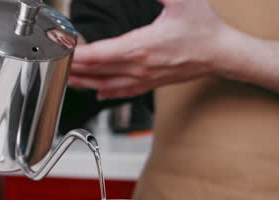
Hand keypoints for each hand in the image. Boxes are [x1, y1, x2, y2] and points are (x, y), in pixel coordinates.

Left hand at [68, 0, 231, 99]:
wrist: (222, 53)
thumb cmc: (204, 29)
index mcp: (141, 47)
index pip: (98, 54)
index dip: (76, 54)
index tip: (62, 50)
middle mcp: (138, 67)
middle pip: (97, 71)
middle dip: (73, 67)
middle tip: (56, 62)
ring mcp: (144, 78)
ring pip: (106, 85)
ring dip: (85, 82)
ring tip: (68, 78)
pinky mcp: (150, 83)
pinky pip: (122, 92)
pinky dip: (106, 92)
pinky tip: (97, 92)